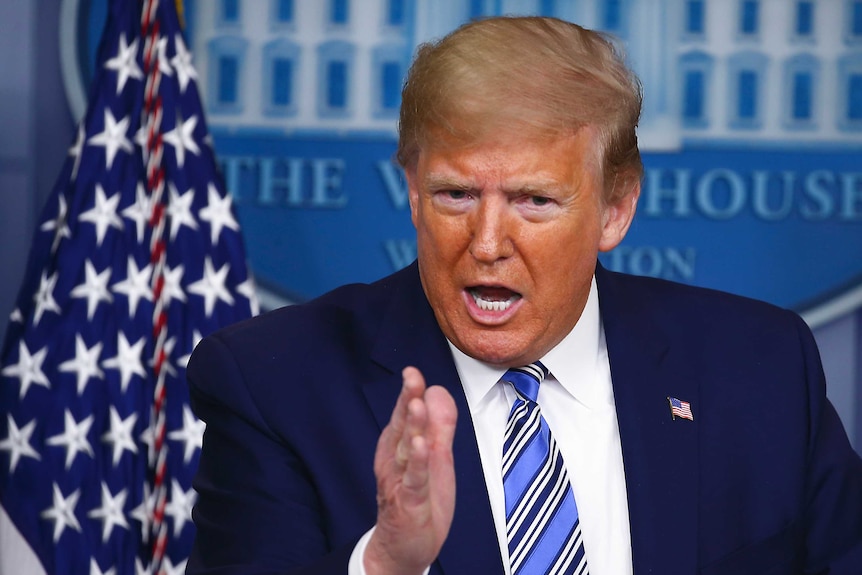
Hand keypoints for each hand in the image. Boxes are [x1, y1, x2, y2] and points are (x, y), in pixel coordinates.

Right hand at [364, 367, 457, 574]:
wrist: (403, 548)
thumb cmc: (418, 499)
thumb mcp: (435, 458)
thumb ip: (438, 426)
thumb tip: (438, 391)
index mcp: (400, 447)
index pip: (404, 414)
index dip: (409, 392)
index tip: (412, 371)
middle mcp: (394, 461)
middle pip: (401, 426)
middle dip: (407, 401)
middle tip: (412, 377)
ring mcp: (399, 482)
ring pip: (405, 451)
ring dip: (411, 427)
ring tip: (416, 405)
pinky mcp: (408, 504)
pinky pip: (412, 481)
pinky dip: (416, 464)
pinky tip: (421, 447)